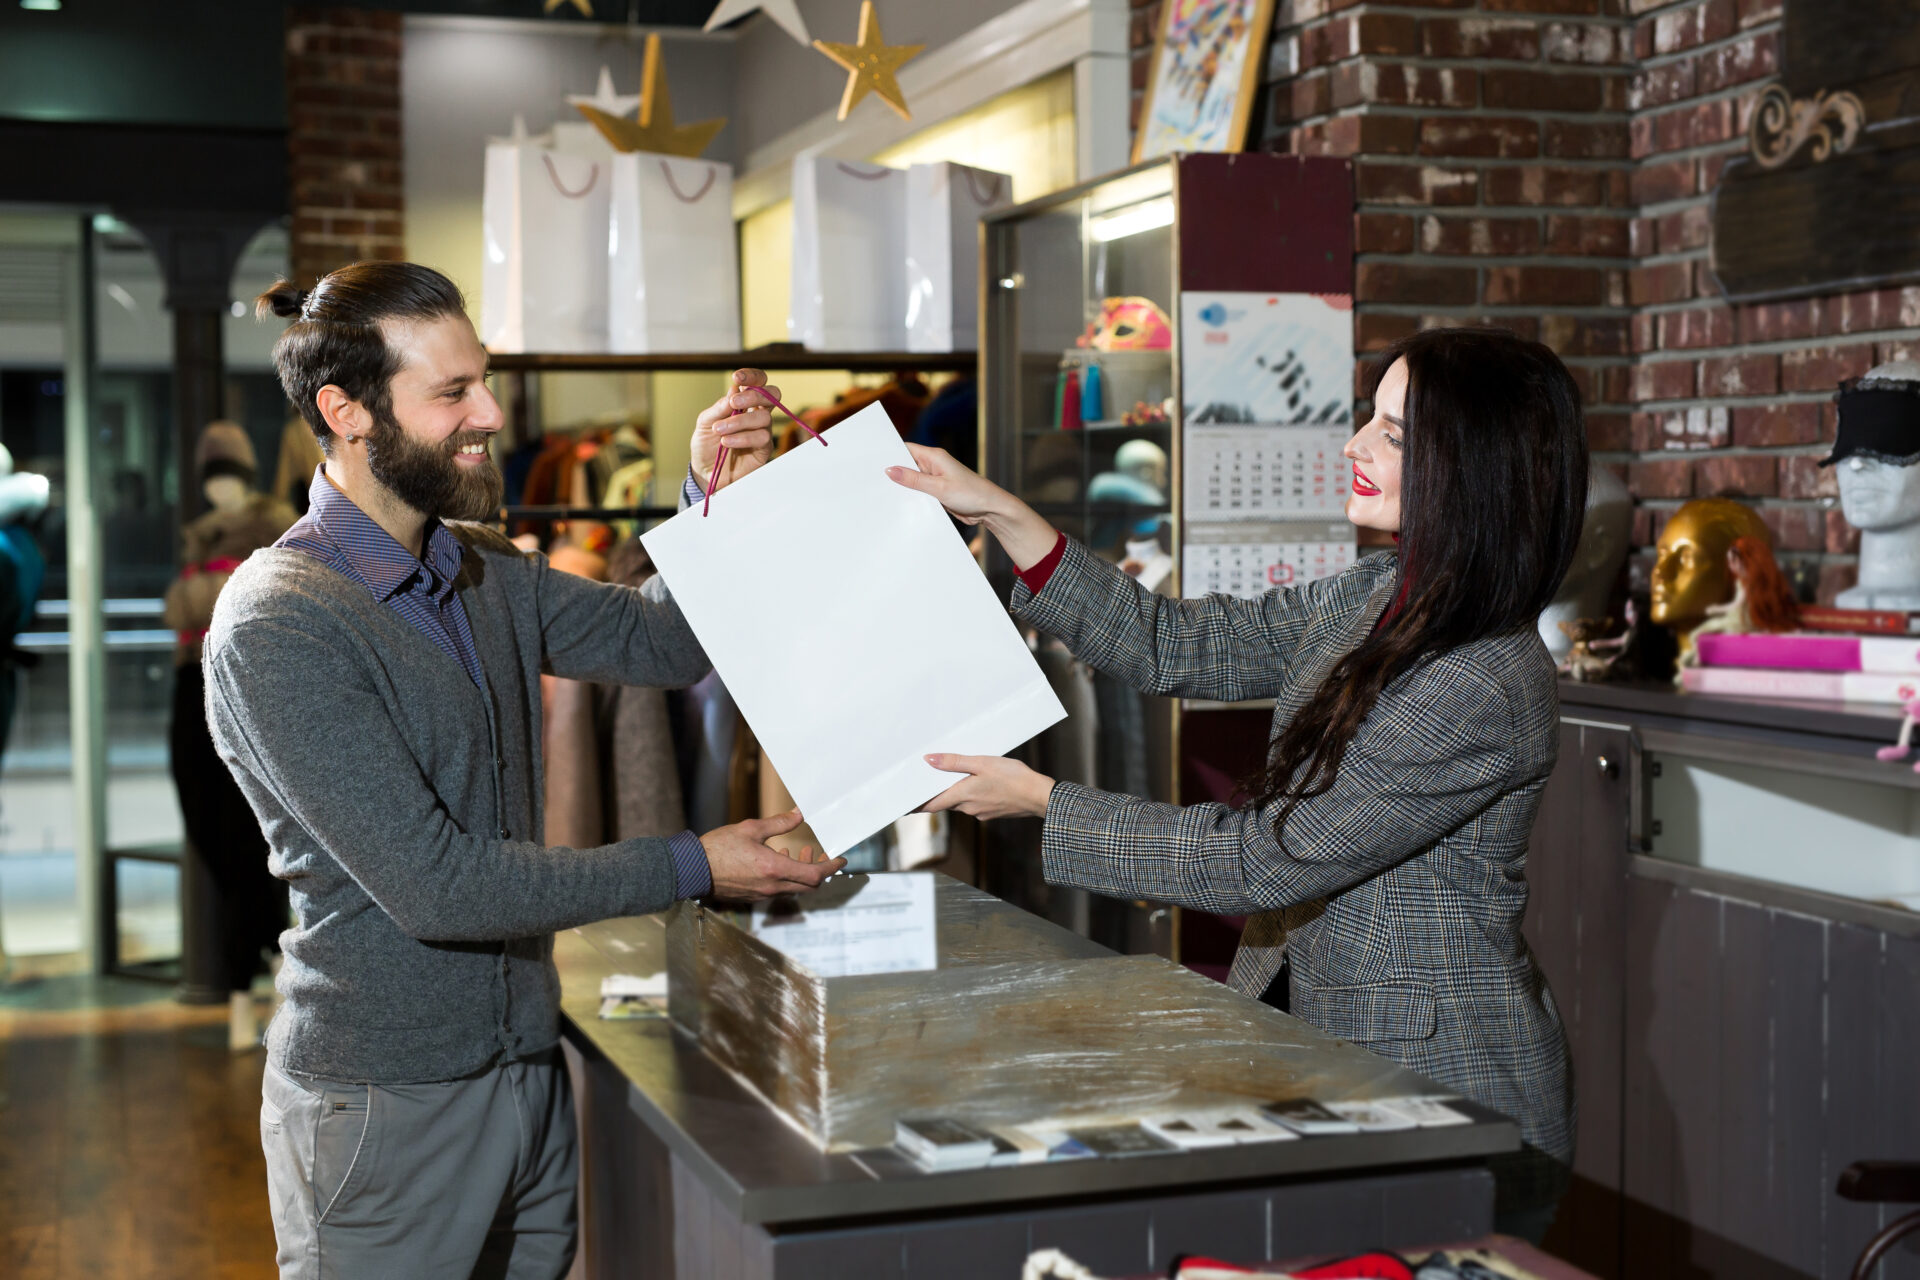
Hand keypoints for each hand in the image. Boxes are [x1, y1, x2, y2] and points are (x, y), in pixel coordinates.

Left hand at [691, 369, 780, 495]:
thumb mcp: (705, 422)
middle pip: (772, 395)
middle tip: (734, 404)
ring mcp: (761, 432)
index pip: (757, 383)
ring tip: (720, 430)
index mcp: (744, 403)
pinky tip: (727, 442)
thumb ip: (719, 407)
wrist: (705, 472)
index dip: (752, 376)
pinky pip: (761, 438)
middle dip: (754, 395)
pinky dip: (742, 438)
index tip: (737, 377)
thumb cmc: (706, 446)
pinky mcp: (763, 450)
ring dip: (740, 421)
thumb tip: (735, 390)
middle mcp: (756, 414)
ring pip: (764, 417)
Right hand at [701, 809, 846, 900]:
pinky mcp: (752, 897)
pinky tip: (776, 859)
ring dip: (800, 872)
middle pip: (808, 885)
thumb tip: (799, 814)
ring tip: (795, 851)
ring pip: (793, 888)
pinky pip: (778, 889)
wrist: (692, 870)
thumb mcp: (750, 829)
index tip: (840, 859)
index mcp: (774, 869)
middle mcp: (772, 886)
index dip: (831, 867)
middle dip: (819, 870)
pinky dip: (785, 876)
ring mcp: (762, 894)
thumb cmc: (717, 848)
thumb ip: (779, 823)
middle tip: (819, 854)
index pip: (814, 874)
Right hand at [886, 445, 1059, 570]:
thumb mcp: (939, 487)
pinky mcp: (937, 493)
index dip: (889, 453)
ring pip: (912, 481)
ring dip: (902, 488)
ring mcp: (935, 480)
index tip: (872, 460)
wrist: (991, 510)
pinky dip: (911, 497)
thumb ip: (913, 480)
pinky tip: (900, 504)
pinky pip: (919, 493)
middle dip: (893, 473)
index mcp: (934, 456)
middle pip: (906, 465)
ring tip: (882, 494)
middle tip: (873, 480)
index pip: (905, 449)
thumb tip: (890, 470)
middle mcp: (933, 466)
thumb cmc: (971, 494)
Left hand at [921, 754, 1055, 820]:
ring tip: (958, 777)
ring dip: (957, 792)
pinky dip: (972, 795)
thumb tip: (929, 760)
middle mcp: (968, 808)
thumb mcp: (982, 763)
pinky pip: (976, 803)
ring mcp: (981, 812)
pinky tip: (981, 783)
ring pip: (961, 802)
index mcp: (962, 795)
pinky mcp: (992, 812)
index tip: (903, 805)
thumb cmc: (1013, 778)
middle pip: (945, 802)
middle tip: (928, 782)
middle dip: (937, 794)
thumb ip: (954, 762)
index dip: (916, 805)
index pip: (931, 805)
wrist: (1039, 796)